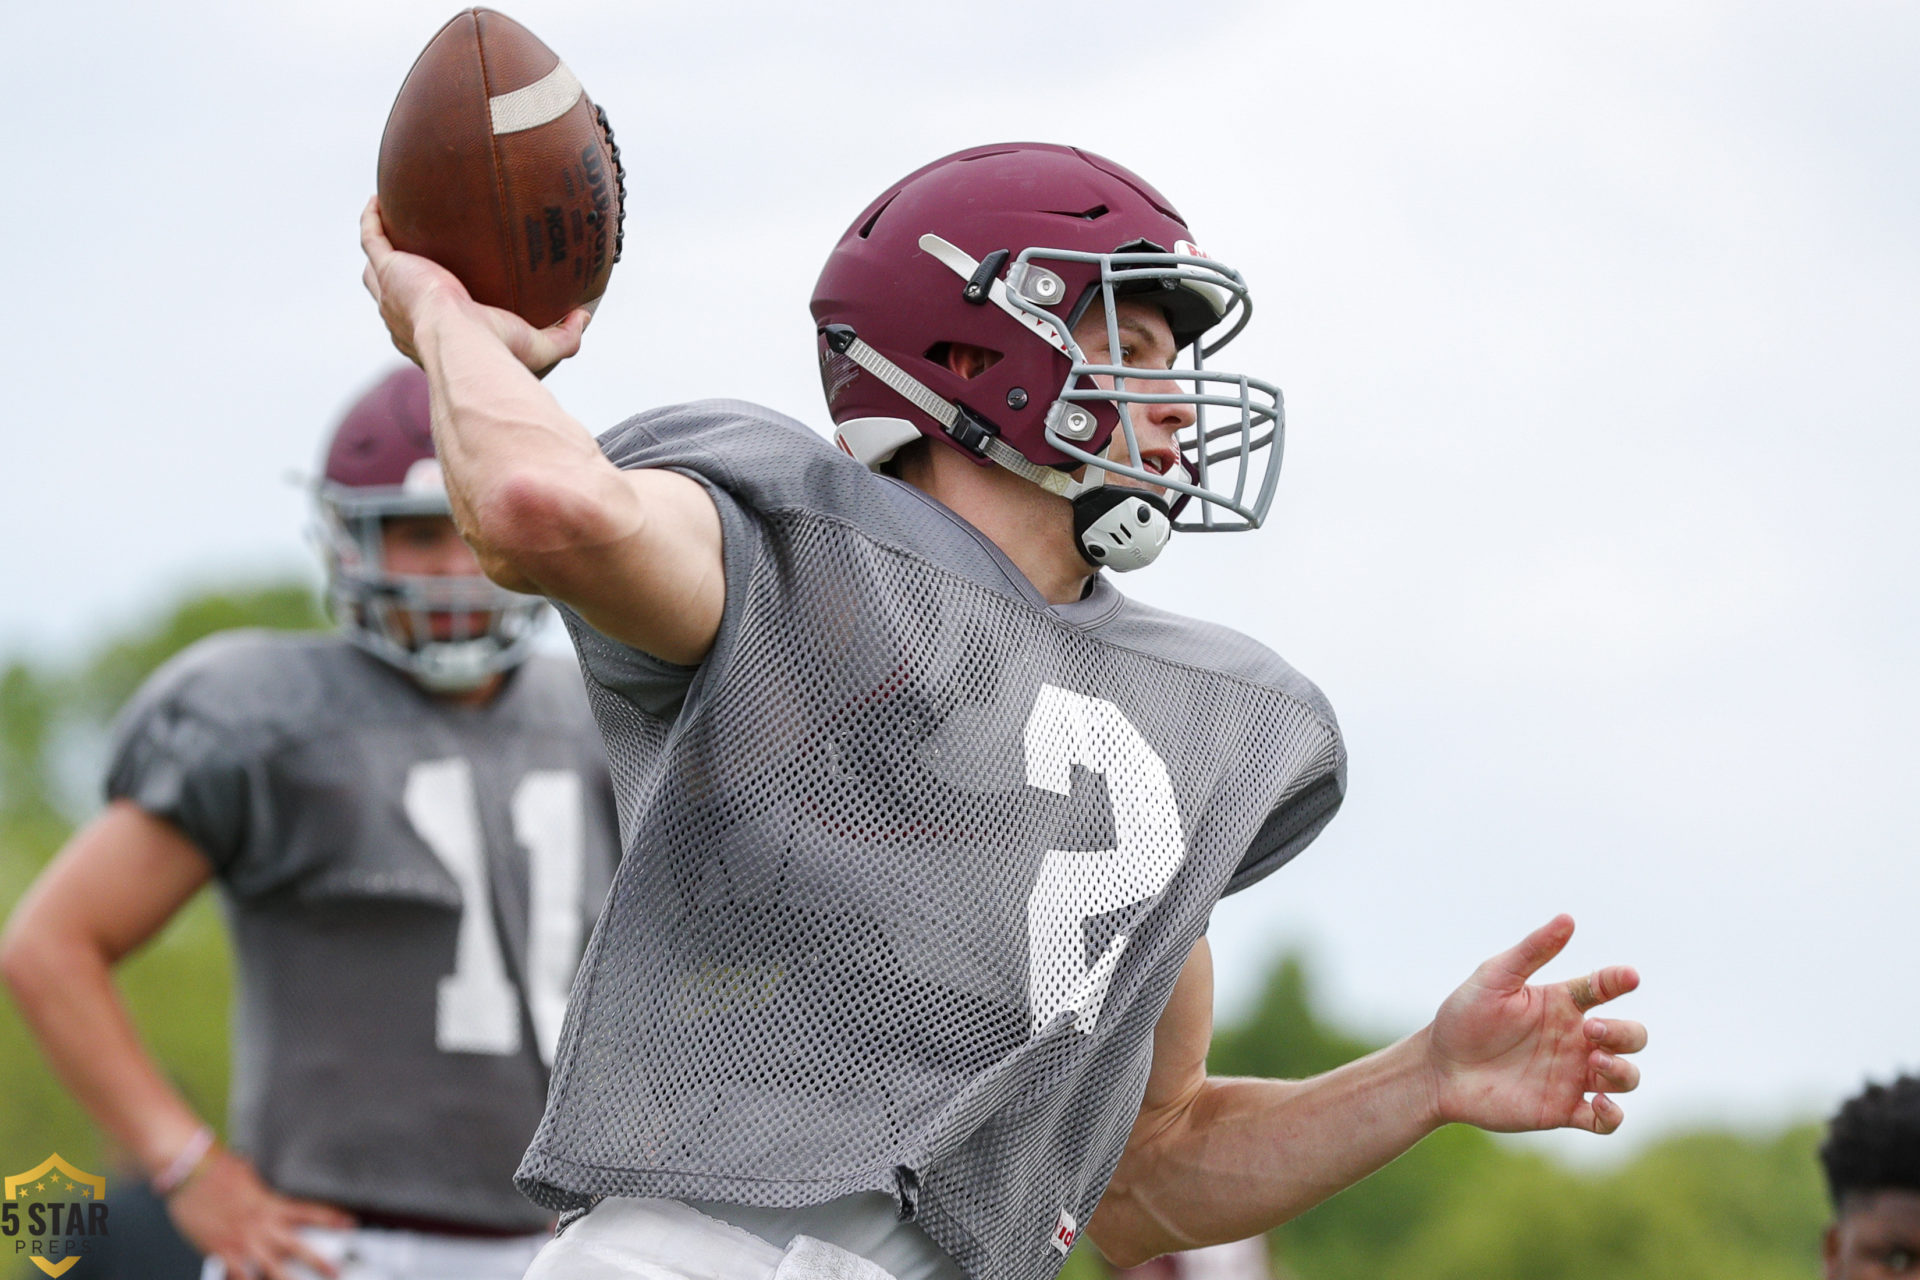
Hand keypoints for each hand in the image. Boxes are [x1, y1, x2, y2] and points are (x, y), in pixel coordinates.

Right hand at [166, 1147, 355, 1279]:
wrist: (189, 1171)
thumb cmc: (218, 1168)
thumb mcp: (251, 1175)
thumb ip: (265, 1188)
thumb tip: (273, 1188)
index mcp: (270, 1203)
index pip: (309, 1212)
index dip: (332, 1219)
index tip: (350, 1224)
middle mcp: (260, 1224)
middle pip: (297, 1247)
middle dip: (319, 1261)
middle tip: (337, 1271)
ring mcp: (241, 1240)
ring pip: (271, 1268)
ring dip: (288, 1279)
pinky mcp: (220, 1251)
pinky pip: (238, 1275)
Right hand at [359, 196, 589, 373]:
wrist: (462, 344)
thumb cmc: (494, 351)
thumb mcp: (536, 346)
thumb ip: (563, 336)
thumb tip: (584, 317)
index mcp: (433, 335)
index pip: (428, 320)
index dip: (434, 306)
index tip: (449, 289)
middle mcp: (405, 316)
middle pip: (393, 292)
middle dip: (400, 274)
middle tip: (415, 252)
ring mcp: (392, 291)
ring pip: (376, 264)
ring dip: (382, 244)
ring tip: (389, 222)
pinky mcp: (389, 269)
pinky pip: (372, 237)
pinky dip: (373, 218)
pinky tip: (380, 199)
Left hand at [1426, 914, 1644, 1135]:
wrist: (1439, 1068)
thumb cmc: (1463, 1017)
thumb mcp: (1495, 977)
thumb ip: (1532, 951)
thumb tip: (1568, 919)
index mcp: (1562, 1004)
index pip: (1606, 987)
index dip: (1621, 980)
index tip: (1627, 977)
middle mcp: (1575, 1040)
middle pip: (1631, 1036)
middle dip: (1624, 1033)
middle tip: (1590, 1031)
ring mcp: (1572, 1076)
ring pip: (1627, 1076)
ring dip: (1623, 1070)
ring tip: (1594, 1063)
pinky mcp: (1562, 1110)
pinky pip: (1607, 1121)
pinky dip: (1614, 1115)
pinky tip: (1599, 1103)